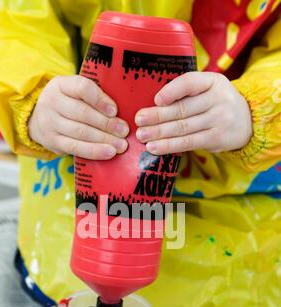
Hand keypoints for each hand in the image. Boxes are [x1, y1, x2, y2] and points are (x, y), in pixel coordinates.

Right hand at [28, 75, 128, 158]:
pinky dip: (94, 151)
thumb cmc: (67, 103)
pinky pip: (76, 147)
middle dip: (107, 124)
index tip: (115, 111)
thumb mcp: (73, 92)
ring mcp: (50, 123)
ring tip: (121, 145)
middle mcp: (52, 102)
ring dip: (104, 139)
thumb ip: (93, 96)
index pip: (82, 88)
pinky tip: (108, 153)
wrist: (37, 120)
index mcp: (60, 84)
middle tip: (124, 131)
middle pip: (83, 113)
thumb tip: (120, 112)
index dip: (100, 99)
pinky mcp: (52, 141)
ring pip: (81, 132)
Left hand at [135, 72, 252, 153]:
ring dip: (159, 133)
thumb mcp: (208, 89)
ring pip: (182, 128)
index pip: (189, 82)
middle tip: (138, 120)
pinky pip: (187, 143)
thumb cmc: (217, 103)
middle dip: (157, 116)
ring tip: (142, 135)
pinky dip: (169, 146)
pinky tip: (154, 147)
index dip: (171, 91)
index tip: (155, 100)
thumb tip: (152, 104)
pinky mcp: (216, 138)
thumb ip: (186, 92)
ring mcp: (219, 120)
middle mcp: (218, 99)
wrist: (247, 121)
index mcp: (212, 81)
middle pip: (182, 109)